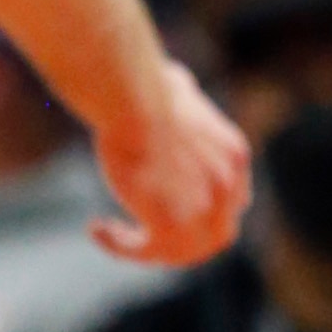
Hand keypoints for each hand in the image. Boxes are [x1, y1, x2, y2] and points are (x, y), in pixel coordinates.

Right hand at [92, 63, 252, 266]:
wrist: (136, 100)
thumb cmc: (146, 84)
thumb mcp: (178, 85)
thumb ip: (182, 93)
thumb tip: (173, 79)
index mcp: (234, 157)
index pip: (231, 204)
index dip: (202, 215)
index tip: (161, 208)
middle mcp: (228, 187)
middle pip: (215, 238)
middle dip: (182, 243)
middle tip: (142, 236)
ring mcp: (204, 209)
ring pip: (182, 253)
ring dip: (145, 249)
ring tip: (109, 231)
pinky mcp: (173, 223)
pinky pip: (147, 252)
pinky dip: (122, 247)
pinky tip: (97, 228)